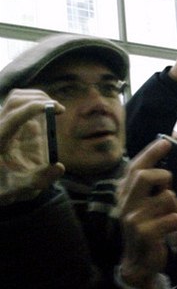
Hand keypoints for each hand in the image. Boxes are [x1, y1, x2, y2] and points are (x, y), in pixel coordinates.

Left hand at [0, 89, 64, 204]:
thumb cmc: (8, 187)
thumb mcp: (24, 189)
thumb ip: (41, 180)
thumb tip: (59, 167)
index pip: (14, 116)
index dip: (36, 108)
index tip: (58, 109)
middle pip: (16, 100)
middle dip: (39, 99)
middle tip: (59, 110)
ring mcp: (3, 123)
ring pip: (17, 98)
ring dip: (37, 99)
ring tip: (54, 110)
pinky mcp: (9, 123)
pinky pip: (20, 105)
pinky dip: (35, 104)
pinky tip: (48, 113)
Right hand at [116, 138, 176, 288]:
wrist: (139, 261)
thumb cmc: (150, 227)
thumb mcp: (151, 204)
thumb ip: (163, 185)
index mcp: (125, 192)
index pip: (135, 166)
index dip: (151, 152)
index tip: (166, 142)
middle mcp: (126, 203)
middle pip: (145, 176)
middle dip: (164, 176)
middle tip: (170, 185)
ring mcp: (133, 219)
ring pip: (167, 198)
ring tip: (171, 214)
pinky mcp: (145, 233)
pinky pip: (174, 218)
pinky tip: (172, 227)